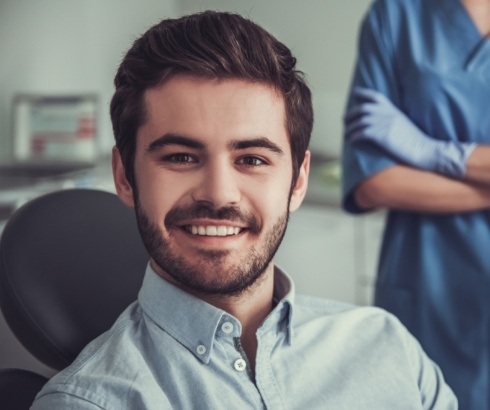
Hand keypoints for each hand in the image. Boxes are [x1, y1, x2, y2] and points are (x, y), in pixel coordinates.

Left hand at [345, 87, 475, 177]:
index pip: (376, 96)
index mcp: (393, 110)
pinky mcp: (383, 136)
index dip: (363, 93)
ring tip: (346, 134)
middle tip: (344, 121)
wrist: (425, 150)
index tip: (354, 92)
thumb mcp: (403, 124)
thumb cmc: (414, 141)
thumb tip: (376, 122)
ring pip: (360, 122)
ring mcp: (385, 124)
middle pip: (363, 109)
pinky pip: (362, 133)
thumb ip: (390, 119)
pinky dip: (354, 136)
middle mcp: (388, 115)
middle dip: (350, 114)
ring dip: (350, 128)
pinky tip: (351, 140)